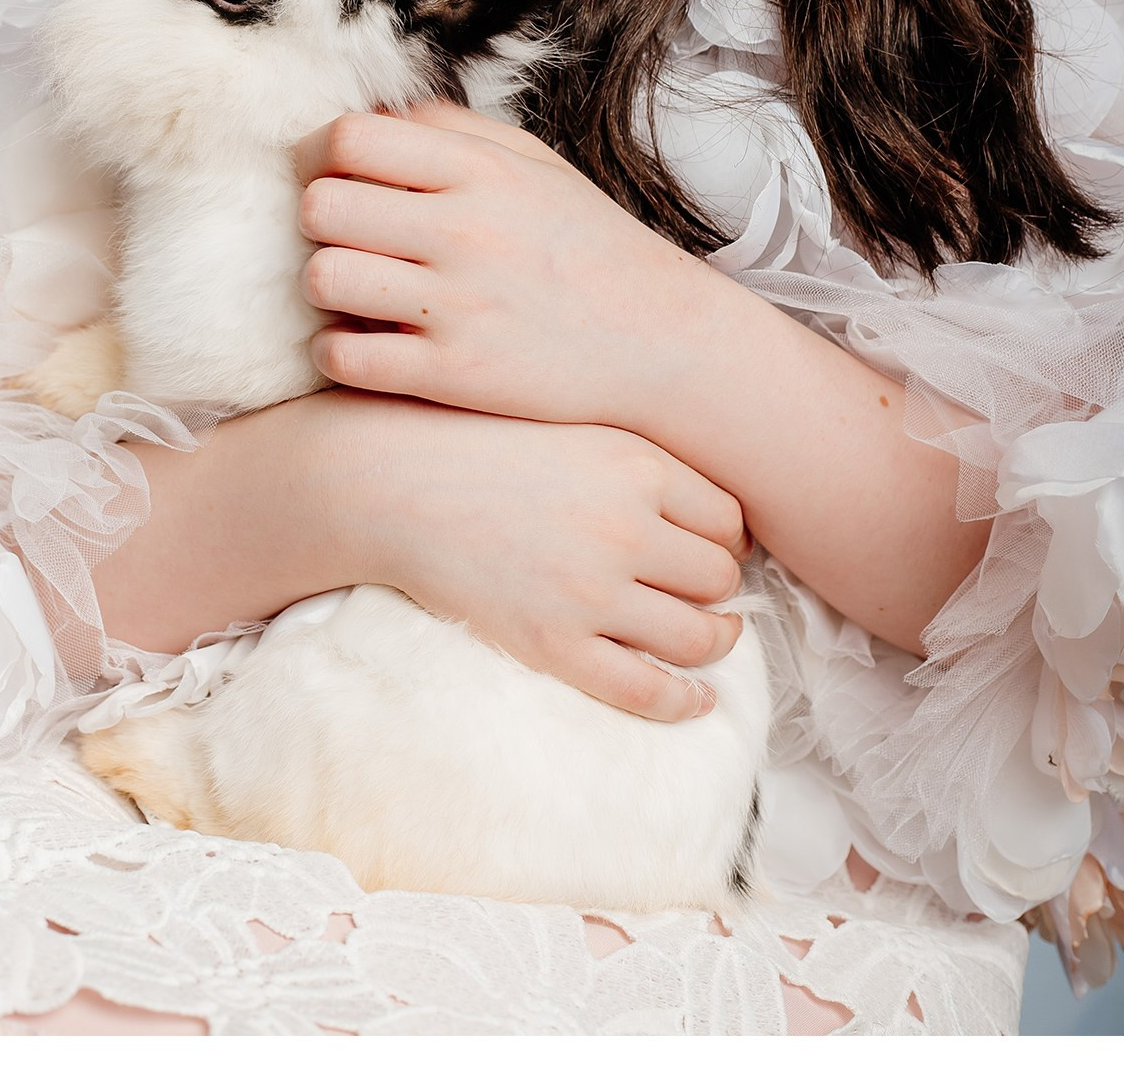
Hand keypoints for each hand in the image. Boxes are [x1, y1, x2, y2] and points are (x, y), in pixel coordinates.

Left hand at [296, 101, 720, 429]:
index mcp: (482, 171)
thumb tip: (368, 109)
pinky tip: (364, 345)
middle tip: (346, 239)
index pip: (350, 139)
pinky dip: (336, 354)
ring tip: (355, 293)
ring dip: (324, 288)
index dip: (323, 156)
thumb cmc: (590, 245)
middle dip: (318, 222)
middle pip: (321, 206)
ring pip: (323, 280)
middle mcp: (465, 231)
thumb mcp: (535, 163)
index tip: (336, 178)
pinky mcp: (454, 375)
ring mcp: (457, 306)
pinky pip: (343, 359)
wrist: (662, 342)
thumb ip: (451, 129)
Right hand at [326, 390, 750, 720]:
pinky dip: (684, 700)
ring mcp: (590, 591)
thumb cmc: (481, 444)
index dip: (728, 539)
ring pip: (697, 635)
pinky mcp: (554, 643)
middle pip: (718, 576)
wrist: (395, 483)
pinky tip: (696, 697)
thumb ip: (640, 458)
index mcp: (636, 464)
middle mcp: (624, 527)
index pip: (728, 518)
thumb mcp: (572, 424)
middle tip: (707, 592)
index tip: (715, 547)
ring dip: (714, 641)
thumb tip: (710, 510)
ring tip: (711, 637)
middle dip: (719, 588)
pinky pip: (646, 689)